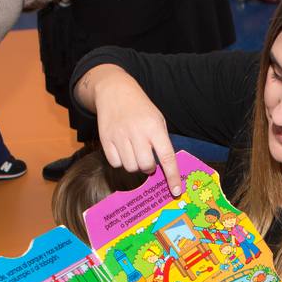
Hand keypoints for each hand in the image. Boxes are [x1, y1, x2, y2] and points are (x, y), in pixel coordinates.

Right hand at [75, 64, 180, 196]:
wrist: (114, 91)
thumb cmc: (140, 109)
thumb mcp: (157, 120)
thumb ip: (161, 143)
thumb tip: (165, 170)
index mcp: (154, 127)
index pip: (167, 157)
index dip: (172, 176)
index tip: (175, 190)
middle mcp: (137, 132)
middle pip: (145, 166)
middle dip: (148, 168)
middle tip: (147, 159)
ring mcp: (120, 136)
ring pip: (130, 167)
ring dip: (134, 165)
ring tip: (134, 152)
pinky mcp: (106, 139)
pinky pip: (116, 163)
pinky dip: (120, 161)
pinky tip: (122, 150)